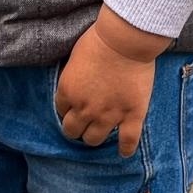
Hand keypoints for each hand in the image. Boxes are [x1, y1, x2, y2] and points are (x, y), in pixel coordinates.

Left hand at [54, 6, 166, 157]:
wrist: (125, 40)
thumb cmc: (99, 40)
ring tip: (100, 130)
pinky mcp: (131, 115)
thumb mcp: (75, 56)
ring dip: (94, 136)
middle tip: (84, 120)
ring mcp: (108, 115)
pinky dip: (125, 149)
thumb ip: (73, 76)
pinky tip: (124, 152)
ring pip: (94, 140)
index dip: (68, 107)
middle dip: (76, 126)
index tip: (75, 104)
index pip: (61, 110)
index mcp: (68, 92)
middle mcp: (84, 108)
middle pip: (72, 131)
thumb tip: (76, 84)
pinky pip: (127, 141)